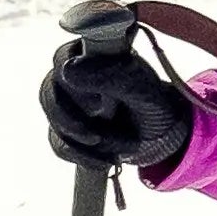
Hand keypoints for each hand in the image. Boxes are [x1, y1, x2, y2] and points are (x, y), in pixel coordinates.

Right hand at [41, 20, 196, 175]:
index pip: (61, 59)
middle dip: (74, 119)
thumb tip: (69, 70)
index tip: (98, 105)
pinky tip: (106, 160)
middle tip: (98, 134)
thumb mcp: (142, 90)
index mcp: (92, 55)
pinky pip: (60, 145)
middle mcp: (75, 76)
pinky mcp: (69, 131)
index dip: (72, 82)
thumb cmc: (156, 104)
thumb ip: (111, 77)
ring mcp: (69, 105)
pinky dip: (84, 156)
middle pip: (50, 92)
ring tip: (121, 146)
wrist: (166, 136)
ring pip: (54, 121)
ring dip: (85, 140)